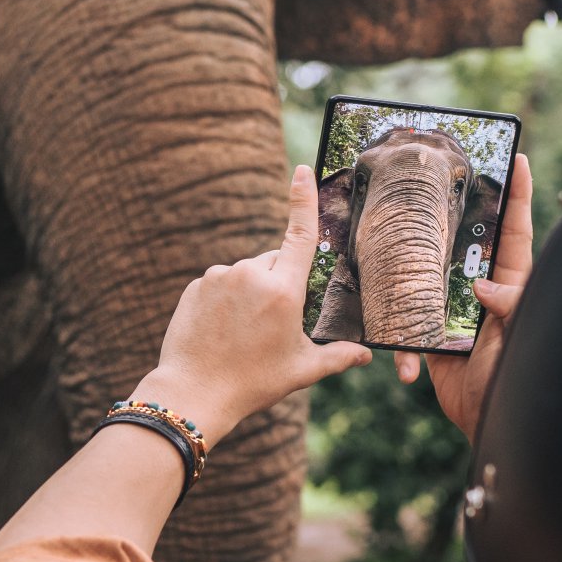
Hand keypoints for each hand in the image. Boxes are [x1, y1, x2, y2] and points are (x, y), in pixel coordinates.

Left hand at [142, 165, 372, 446]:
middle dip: (279, 283)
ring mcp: (220, 277)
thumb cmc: (254, 382)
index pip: (300, 234)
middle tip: (272, 326)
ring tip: (244, 334)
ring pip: (246, 274)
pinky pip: (220, 284)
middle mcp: (251, 273)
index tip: (302, 169)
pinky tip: (222, 330)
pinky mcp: (196, 285)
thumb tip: (366, 354)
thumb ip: (338, 356)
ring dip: (250, 293)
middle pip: (274, 263)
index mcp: (283, 289)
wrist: (195, 392)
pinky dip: (226, 300)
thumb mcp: (302, 370)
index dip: (303, 199)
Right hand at [395, 152, 534, 440]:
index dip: (517, 195)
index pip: (514, 231)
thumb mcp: (521, 337)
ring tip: (391, 238)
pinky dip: (397, 335)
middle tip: (435, 180)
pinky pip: (406, 324)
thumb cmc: (518, 380)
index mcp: (511, 284)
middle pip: (465, 243)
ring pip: (427, 276)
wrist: (492, 427)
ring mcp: (454, 313)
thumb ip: (510, 305)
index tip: (516, 159)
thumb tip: (481, 284)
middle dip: (452, 214)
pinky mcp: (430, 338)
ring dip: (410, 267)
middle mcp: (481, 292)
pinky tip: (390, 335)